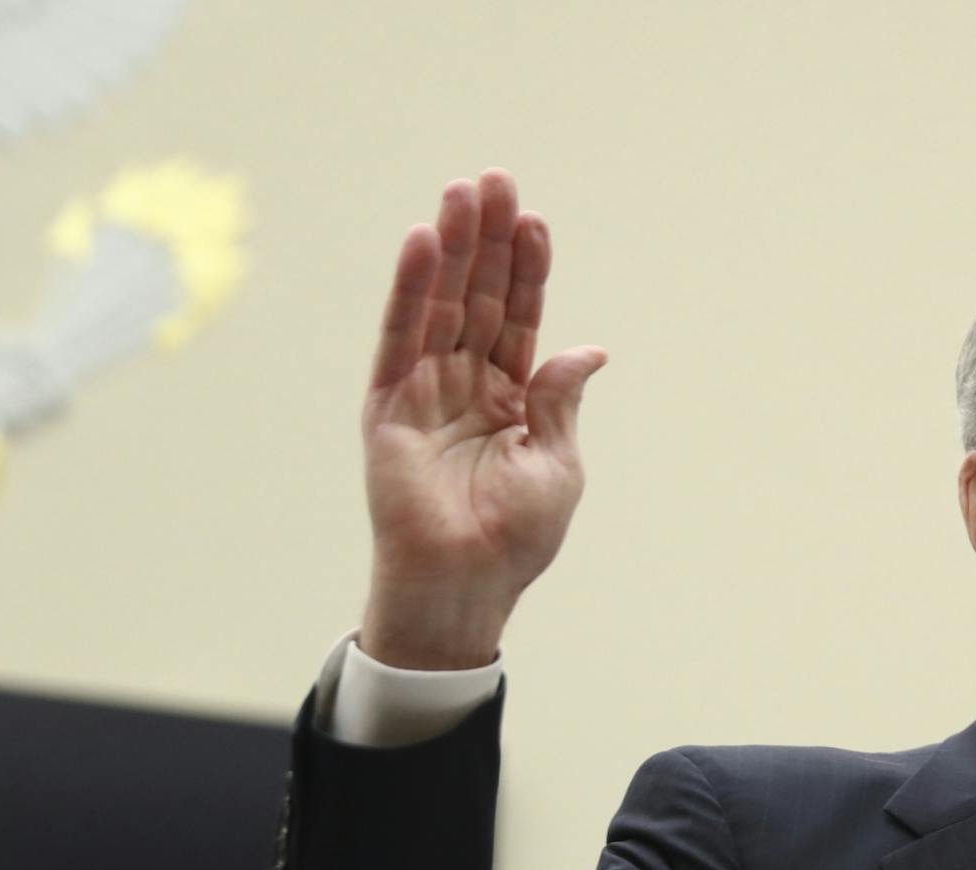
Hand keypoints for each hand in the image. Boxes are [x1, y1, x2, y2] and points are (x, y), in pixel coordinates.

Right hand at [358, 168, 606, 668]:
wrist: (467, 584)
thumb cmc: (515, 537)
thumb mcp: (556, 464)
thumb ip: (558, 400)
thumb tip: (586, 349)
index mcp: (510, 399)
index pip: (518, 319)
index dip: (527, 271)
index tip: (535, 220)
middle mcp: (465, 385)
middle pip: (477, 297)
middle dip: (488, 240)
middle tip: (494, 179)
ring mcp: (425, 391)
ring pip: (439, 304)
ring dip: (452, 248)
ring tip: (463, 193)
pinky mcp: (388, 406)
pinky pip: (399, 337)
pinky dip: (411, 290)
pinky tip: (424, 244)